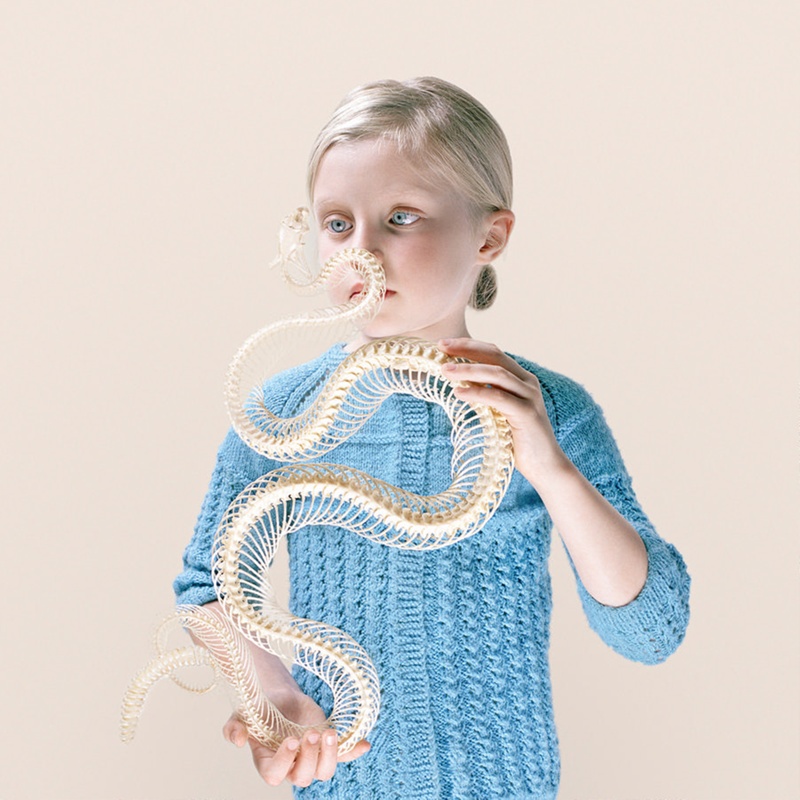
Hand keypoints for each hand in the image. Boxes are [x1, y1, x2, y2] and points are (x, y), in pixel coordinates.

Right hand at [223, 692, 370, 787]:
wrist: (278, 694)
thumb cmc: (257, 710)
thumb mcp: (240, 716)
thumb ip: (233, 730)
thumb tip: (239, 741)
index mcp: (269, 763)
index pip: (276, 775)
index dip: (284, 762)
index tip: (290, 739)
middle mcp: (292, 765)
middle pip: (304, 777)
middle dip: (310, 757)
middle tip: (312, 733)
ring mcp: (312, 756)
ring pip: (324, 771)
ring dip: (330, 756)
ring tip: (330, 733)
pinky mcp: (327, 746)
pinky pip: (343, 755)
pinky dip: (354, 751)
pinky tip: (364, 744)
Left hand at [438, 337, 568, 489]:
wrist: (544, 466)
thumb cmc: (517, 440)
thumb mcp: (499, 412)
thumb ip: (487, 395)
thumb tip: (460, 383)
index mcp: (521, 378)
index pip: (494, 353)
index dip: (469, 345)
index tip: (444, 344)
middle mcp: (528, 383)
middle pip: (495, 356)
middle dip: (466, 350)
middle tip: (440, 348)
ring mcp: (529, 397)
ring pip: (497, 374)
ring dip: (468, 370)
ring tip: (444, 371)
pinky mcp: (527, 414)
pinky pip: (498, 398)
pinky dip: (476, 394)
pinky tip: (458, 393)